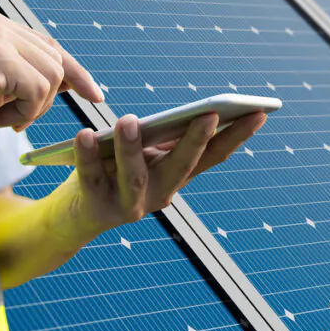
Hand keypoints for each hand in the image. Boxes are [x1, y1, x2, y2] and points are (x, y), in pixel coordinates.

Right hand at [0, 7, 103, 145]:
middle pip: (55, 60)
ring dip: (33, 106)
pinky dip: (25, 111)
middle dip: (47, 97)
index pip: (47, 44)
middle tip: (13, 117)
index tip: (95, 94)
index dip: (74, 72)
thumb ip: (19, 73)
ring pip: (51, 75)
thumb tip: (64, 79)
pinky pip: (39, 89)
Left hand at [65, 111, 267, 233]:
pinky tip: (84, 133)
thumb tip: (177, 112)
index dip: (237, 137)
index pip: (212, 156)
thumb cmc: (110, 172)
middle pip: (181, 166)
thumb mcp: (140, 153)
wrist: (71, 218)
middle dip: (196, 140)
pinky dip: (87, 156)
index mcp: (175, 177)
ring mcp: (129, 206)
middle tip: (210, 113)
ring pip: (135, 176)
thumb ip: (158, 139)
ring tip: (128, 120)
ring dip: (132, 148)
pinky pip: (91, 178)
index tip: (258, 113)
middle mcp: (159, 195)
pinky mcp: (96, 209)